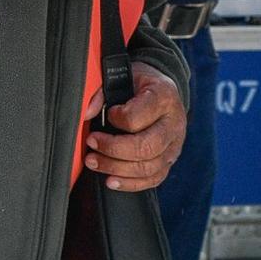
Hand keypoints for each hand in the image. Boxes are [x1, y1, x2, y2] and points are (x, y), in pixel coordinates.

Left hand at [84, 66, 185, 190]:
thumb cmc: (139, 83)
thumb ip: (102, 91)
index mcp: (164, 96)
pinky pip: (152, 179)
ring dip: (116, 168)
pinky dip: (129, 183)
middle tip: (91, 143)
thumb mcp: (122, 75)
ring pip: (148, 167)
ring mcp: (174, 146)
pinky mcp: (168, 162)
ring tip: (93, 162)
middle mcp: (174, 124)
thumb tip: (86, 112)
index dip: (116, 118)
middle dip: (113, 150)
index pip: (137, 117)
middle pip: (146, 147)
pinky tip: (110, 180)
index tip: (107, 114)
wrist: (160, 91)